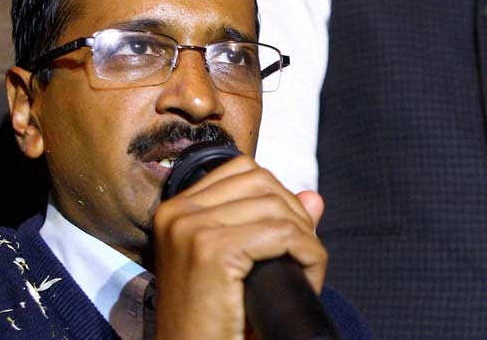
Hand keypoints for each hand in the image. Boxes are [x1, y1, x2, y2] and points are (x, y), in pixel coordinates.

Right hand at [152, 155, 326, 339]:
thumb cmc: (211, 320)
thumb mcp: (237, 265)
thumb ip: (273, 225)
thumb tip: (313, 198)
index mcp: (176, 209)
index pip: (242, 170)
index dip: (277, 197)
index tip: (289, 232)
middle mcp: (177, 211)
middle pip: (261, 182)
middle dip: (294, 215)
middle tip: (302, 254)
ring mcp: (191, 228)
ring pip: (275, 206)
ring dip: (304, 237)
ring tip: (304, 268)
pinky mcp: (211, 251)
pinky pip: (282, 234)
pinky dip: (308, 253)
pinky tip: (308, 275)